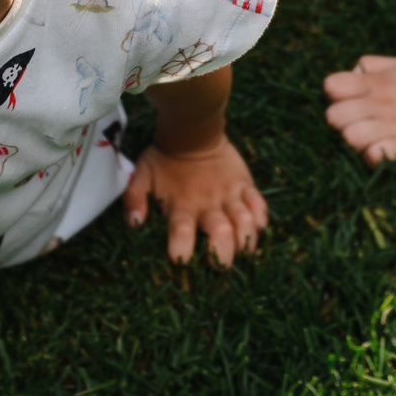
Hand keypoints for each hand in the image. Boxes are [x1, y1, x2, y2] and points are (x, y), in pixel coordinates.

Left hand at [124, 136, 268, 265]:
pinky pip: (258, 203)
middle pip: (221, 233)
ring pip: (245, 222)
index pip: (181, 232)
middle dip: (224, 255)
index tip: (180, 262)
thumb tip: (134, 224)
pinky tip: (259, 227)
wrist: (192, 128)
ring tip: (244, 252)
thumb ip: (134, 199)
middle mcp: (208, 203)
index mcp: (182, 204)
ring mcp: (229, 194)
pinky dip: (261, 217)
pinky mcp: (244, 184)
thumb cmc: (164, 157)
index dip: (182, 249)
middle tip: (221, 267)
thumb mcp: (141, 175)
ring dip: (246, 240)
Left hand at [322, 55, 395, 163]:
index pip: (332, 85)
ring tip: (369, 140)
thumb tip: (349, 75)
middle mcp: (379, 103)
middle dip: (340, 123)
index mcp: (375, 82)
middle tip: (357, 124)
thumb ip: (372, 66)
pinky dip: (374, 155)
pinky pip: (374, 155)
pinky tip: (383, 151)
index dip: (335, 96)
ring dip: (355, 141)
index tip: (347, 100)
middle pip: (334, 116)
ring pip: (350, 137)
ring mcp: (392, 125)